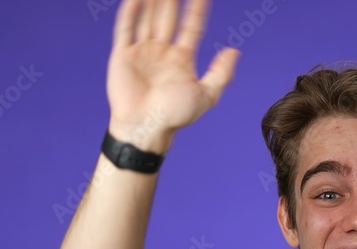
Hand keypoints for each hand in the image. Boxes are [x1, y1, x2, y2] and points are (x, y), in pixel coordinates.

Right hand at [106, 0, 239, 150]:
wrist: (146, 127)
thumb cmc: (175, 115)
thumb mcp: (206, 94)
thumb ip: (221, 73)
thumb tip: (234, 51)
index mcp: (181, 60)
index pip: (191, 28)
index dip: (197, 10)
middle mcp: (162, 52)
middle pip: (168, 18)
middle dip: (172, 1)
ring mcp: (142, 52)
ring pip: (148, 19)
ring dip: (152, 2)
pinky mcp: (123, 55)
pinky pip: (126, 29)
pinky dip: (130, 12)